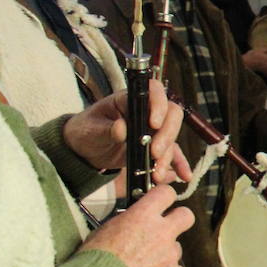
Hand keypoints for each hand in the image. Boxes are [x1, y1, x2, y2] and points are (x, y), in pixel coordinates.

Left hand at [63, 80, 191, 184]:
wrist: (82, 151)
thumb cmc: (85, 132)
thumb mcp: (90, 130)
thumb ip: (105, 129)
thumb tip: (121, 127)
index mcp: (130, 99)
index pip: (153, 91)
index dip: (158, 104)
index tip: (153, 124)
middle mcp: (146, 111)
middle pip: (171, 114)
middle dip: (166, 135)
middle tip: (155, 153)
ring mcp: (152, 130)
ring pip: (172, 136)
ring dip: (168, 155)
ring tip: (155, 172)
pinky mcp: (155, 146)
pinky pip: (172, 153)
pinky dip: (179, 165)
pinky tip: (183, 175)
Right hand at [78, 184, 193, 266]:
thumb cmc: (95, 260)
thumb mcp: (106, 228)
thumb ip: (128, 221)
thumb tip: (134, 220)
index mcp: (143, 215)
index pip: (166, 193)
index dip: (164, 197)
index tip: (162, 202)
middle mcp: (161, 231)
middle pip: (186, 215)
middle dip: (179, 219)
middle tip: (167, 227)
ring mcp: (169, 253)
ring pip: (176, 248)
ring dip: (165, 253)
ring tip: (144, 264)